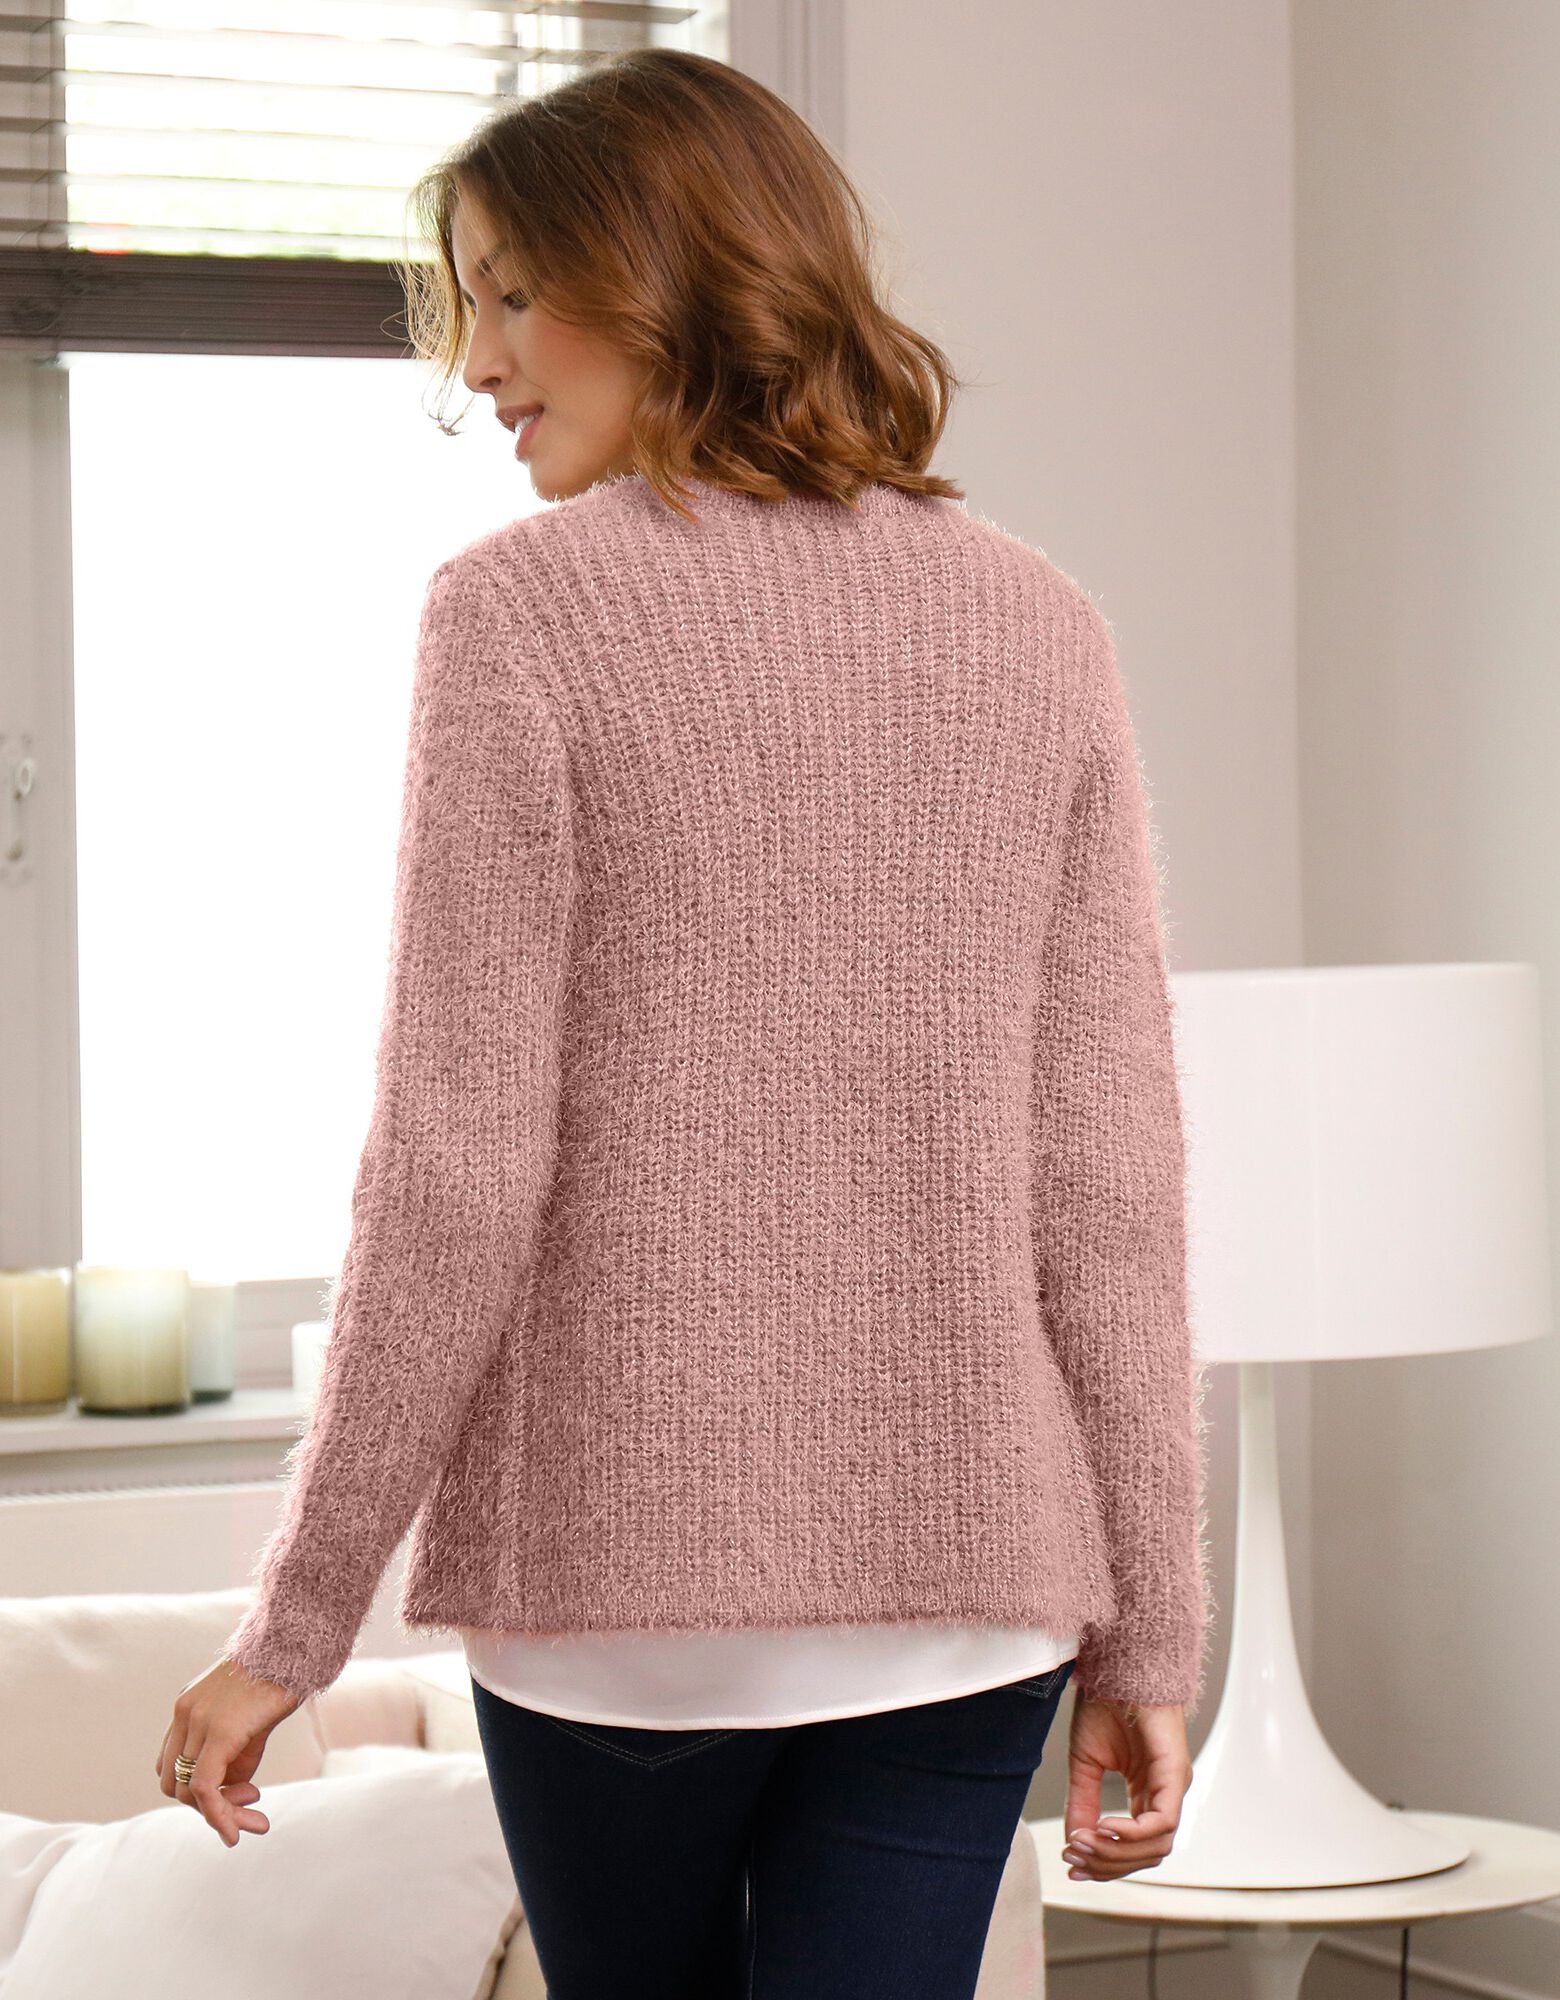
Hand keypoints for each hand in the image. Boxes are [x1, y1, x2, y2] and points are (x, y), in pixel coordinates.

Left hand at [155, 1655, 303, 1846]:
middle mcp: (184, 1715)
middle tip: (251, 1805)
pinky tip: (235, 1832)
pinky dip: (217, 1816)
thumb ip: (234, 1757)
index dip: (198, 1790)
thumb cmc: (280, 1679)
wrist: (297, 1645)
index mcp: (187, 1709)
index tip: (243, 1792)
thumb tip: (230, 1795)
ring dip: (219, 1814)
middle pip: (174, 1783)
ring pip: (187, 1792)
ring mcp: (197, 1721)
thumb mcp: (251, 1722)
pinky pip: (204, 1788)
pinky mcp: (218, 1732)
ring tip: (256, 1820)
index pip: (173, 1766)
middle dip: (207, 1807)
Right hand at [1061, 1693, 1191, 1881]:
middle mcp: (1166, 1794)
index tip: (1072, 1863)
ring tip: (1084, 1840)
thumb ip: (1083, 1802)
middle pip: (1147, 1854)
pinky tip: (1106, 1826)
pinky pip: (1163, 1822)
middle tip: (1073, 1857)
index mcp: (1148, 1792)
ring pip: (1158, 1846)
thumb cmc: (1108, 1702)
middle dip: (1108, 1863)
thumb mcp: (1087, 1762)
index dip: (1105, 1862)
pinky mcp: (1175, 1773)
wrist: (1119, 1665)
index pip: (1134, 1846)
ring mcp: (1174, 1786)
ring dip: (1117, 1851)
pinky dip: (1134, 1833)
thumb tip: (1075, 1842)